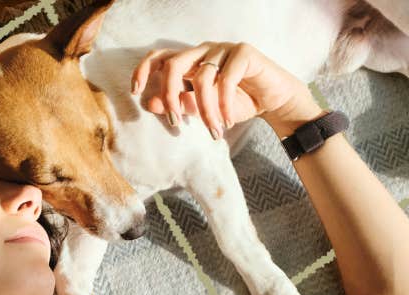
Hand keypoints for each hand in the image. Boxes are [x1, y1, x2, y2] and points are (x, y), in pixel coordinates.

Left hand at [130, 41, 324, 139]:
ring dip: (204, 110)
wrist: (273, 101)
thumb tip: (153, 104)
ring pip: (201, 77)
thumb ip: (181, 104)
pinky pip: (225, 79)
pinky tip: (226, 122)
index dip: (143, 70)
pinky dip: (223, 104)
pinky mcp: (244, 52)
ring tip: (213, 131)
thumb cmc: (237, 103)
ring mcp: (223, 48)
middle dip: (171, 96)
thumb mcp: (204, 109)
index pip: (159, 57)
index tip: (135, 92)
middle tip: (176, 122)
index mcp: (190, 61)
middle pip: (173, 64)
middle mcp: (203, 51)